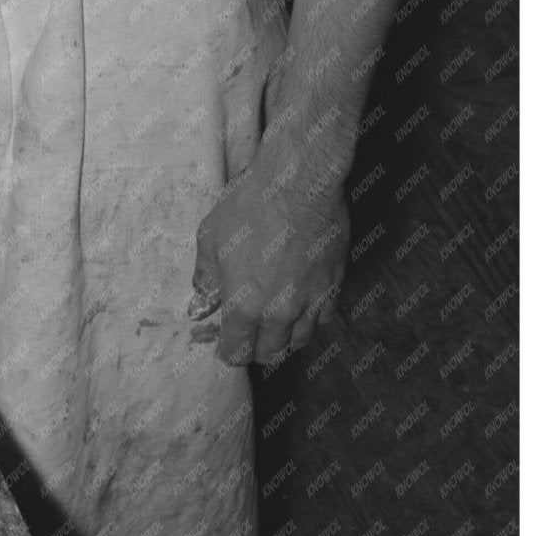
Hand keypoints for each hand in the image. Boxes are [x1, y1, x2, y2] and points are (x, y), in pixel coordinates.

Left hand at [192, 164, 349, 367]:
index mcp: (244, 305)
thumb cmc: (249, 205)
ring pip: (300, 340)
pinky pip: (324, 317)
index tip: (224, 347)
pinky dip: (311, 318)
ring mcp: (311, 301)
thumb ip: (206, 276)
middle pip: (270, 353)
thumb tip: (202, 298)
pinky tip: (301, 304)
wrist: (297, 183)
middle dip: (256, 349)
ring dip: (285, 337)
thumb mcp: (210, 236)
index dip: (228, 353)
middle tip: (248, 335)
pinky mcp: (334, 285)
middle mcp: (279, 312)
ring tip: (274, 323)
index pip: (237, 351)